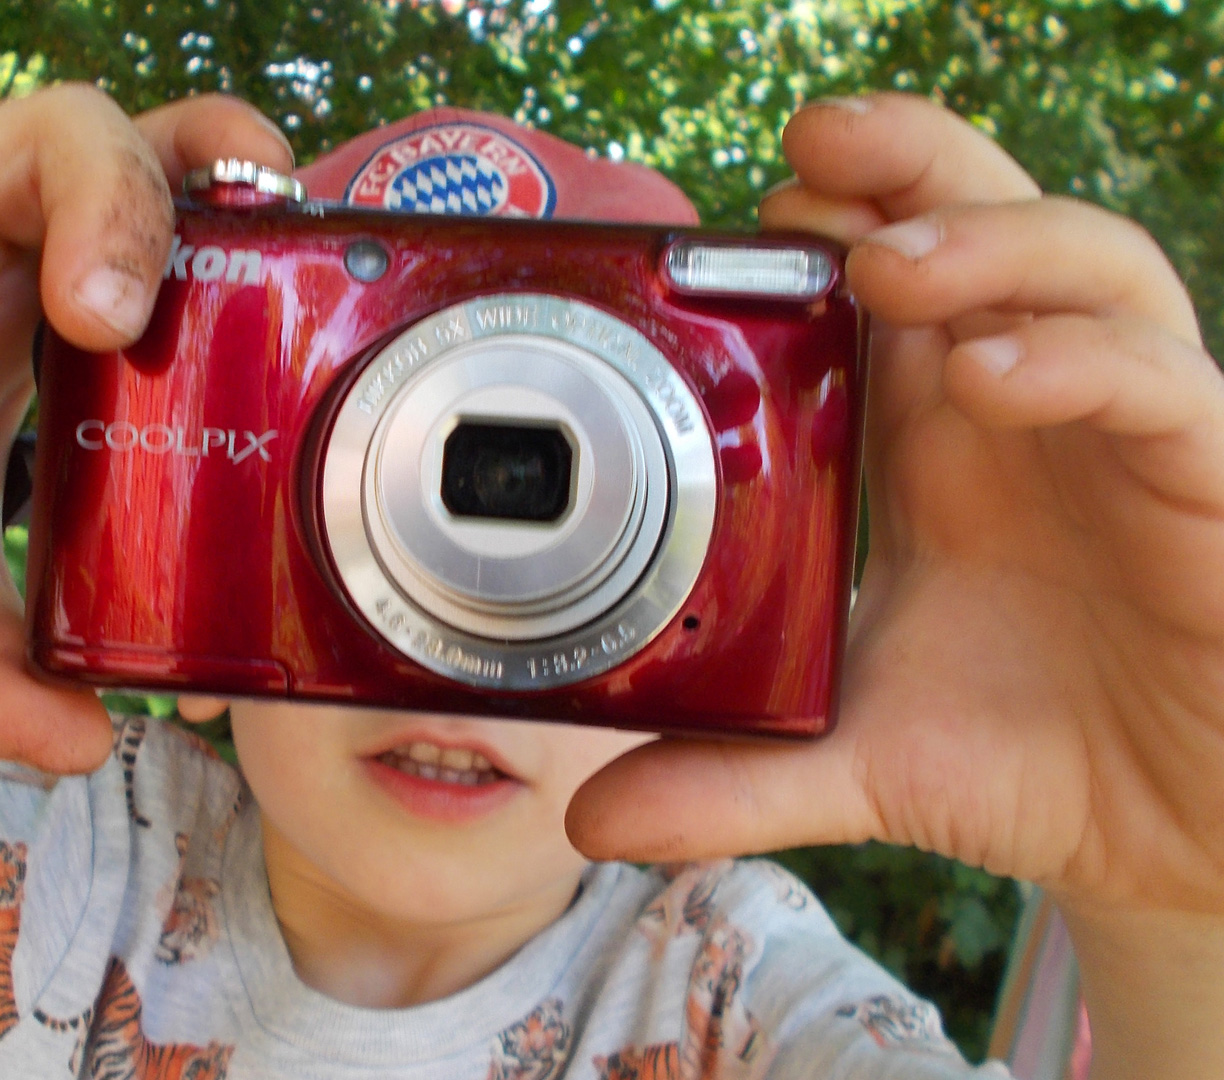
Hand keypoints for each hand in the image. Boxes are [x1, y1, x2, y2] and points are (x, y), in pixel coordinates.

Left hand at [565, 93, 1223, 922]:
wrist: (1169, 841)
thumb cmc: (1026, 760)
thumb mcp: (853, 764)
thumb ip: (727, 776)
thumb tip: (586, 820)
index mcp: (931, 442)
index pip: (885, 280)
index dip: (824, 224)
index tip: (731, 224)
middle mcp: (1023, 414)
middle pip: (982, 222)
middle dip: (906, 162)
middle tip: (810, 148)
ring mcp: (1119, 436)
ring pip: (1087, 267)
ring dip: (986, 243)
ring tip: (884, 268)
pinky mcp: (1205, 485)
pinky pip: (1160, 384)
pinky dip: (1078, 360)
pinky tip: (990, 380)